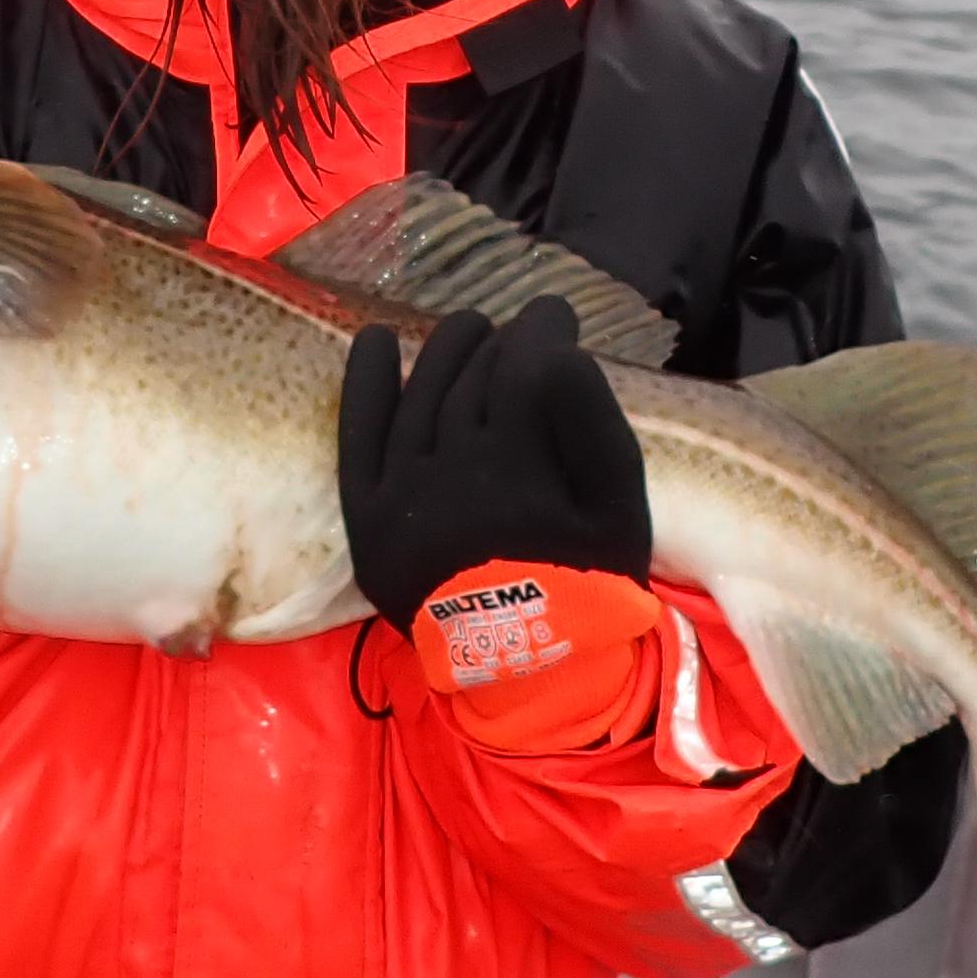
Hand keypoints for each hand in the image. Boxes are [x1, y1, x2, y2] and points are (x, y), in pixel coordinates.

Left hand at [338, 296, 650, 627]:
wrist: (524, 663)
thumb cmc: (585, 581)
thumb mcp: (617, 510)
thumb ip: (594, 429)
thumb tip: (561, 355)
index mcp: (519, 469)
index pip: (524, 369)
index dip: (542, 330)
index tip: (555, 314)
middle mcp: (452, 473)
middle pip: (473, 377)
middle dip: (503, 341)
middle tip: (524, 327)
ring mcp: (403, 493)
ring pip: (422, 394)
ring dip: (446, 350)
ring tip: (470, 328)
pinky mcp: (366, 516)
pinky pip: (359, 437)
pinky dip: (364, 385)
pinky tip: (373, 339)